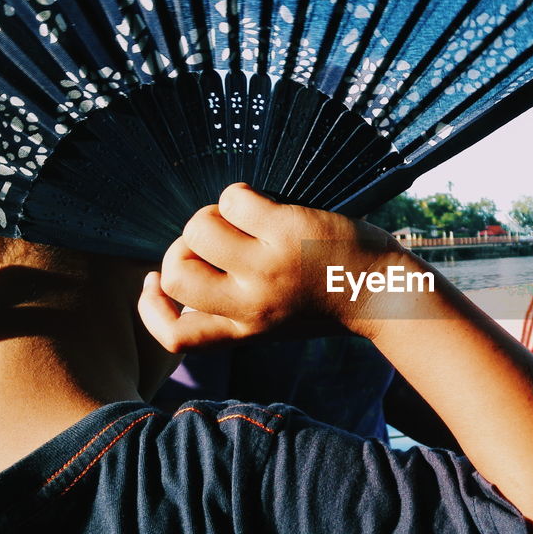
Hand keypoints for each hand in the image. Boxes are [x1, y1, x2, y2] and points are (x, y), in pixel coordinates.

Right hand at [137, 183, 398, 351]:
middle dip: (179, 249)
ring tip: (243, 220)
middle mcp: (250, 304)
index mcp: (243, 331)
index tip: (154, 281)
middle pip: (175, 276)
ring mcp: (267, 267)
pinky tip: (262, 205)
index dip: (149, 309)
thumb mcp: (272, 322)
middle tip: (210, 243)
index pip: (173, 338)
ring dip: (212, 215)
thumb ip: (229, 307)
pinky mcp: (285, 232)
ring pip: (198, 229)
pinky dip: (239, 195)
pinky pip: (232, 200)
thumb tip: (184, 264)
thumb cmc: (325, 299)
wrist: (383, 291)